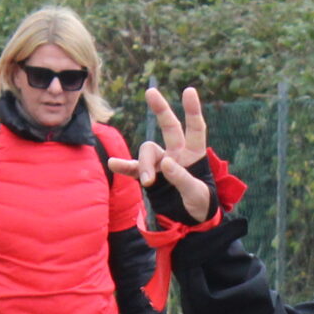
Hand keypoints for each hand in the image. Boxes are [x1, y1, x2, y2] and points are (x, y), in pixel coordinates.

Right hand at [110, 86, 213, 222]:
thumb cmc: (200, 205)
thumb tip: (166, 164)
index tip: (188, 90)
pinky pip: (132, 168)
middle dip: (161, 108)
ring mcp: (161, 164)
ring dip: (144, 164)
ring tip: (147, 182)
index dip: (192, 110)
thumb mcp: (197, 194)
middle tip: (151, 92)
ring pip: (148, 152)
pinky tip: (113, 165)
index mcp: (194, 154)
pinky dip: (123, 166)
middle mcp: (177, 153)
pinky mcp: (148, 177)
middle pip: (169, 126)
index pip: (195, 128)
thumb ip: (182, 178)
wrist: (189, 223)